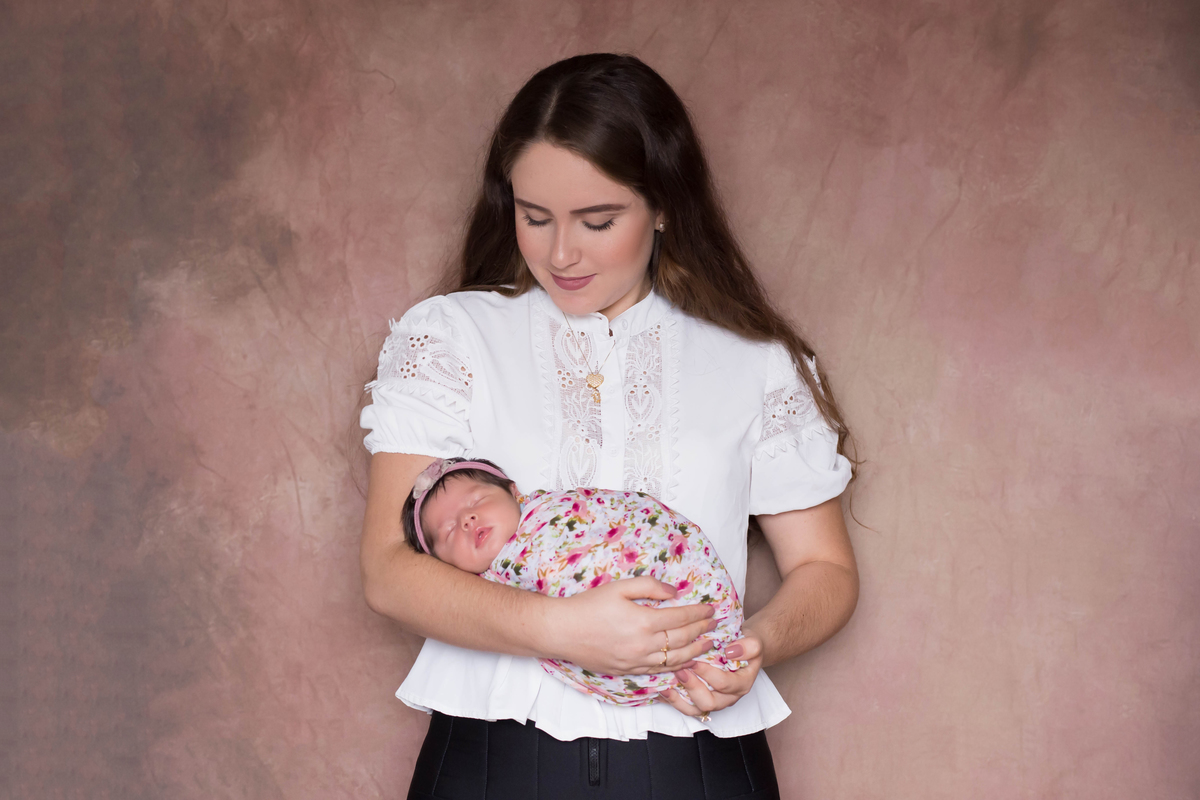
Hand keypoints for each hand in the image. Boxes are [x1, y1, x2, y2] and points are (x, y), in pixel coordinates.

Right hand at [546, 577, 716, 674]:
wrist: (562, 631)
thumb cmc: (588, 606)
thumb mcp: (619, 587)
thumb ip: (650, 586)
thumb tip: (674, 593)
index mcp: (643, 621)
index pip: (681, 618)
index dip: (699, 613)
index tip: (711, 608)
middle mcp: (644, 645)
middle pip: (683, 639)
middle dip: (702, 631)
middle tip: (716, 624)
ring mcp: (637, 661)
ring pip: (676, 659)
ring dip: (696, 651)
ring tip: (709, 645)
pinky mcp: (629, 671)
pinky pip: (660, 671)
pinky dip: (677, 666)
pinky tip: (686, 661)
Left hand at [657, 630, 764, 717]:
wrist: (741, 651)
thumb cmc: (745, 647)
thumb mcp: (754, 642)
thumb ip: (749, 647)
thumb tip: (731, 651)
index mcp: (741, 684)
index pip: (724, 684)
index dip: (708, 673)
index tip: (694, 659)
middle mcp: (728, 697)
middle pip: (709, 702)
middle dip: (692, 686)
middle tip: (680, 670)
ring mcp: (714, 701)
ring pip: (695, 710)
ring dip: (680, 698)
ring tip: (669, 682)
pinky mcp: (700, 701)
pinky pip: (686, 708)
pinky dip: (673, 700)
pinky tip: (662, 689)